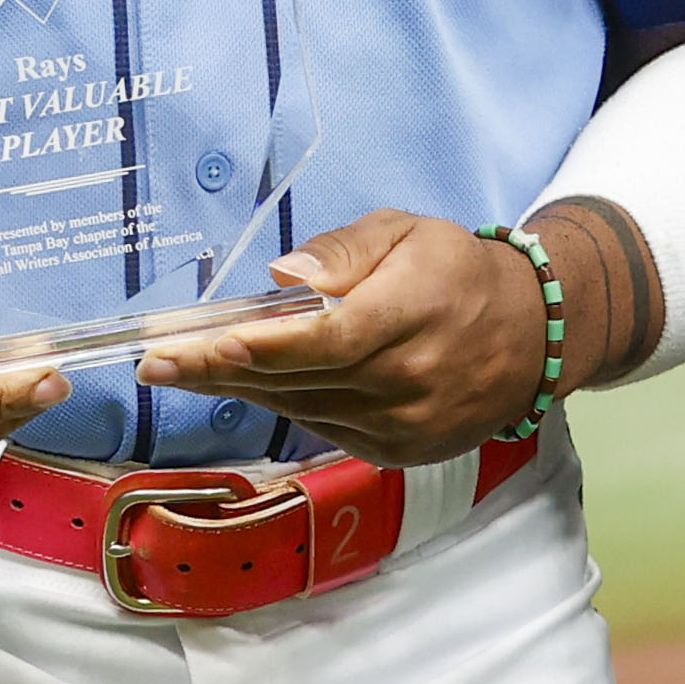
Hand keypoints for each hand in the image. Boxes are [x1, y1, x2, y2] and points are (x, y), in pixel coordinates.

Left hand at [134, 209, 551, 465]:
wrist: (529, 336)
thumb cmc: (456, 272)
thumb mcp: (408, 232)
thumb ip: (346, 249)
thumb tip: (288, 273)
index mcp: (415, 314)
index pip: (331, 339)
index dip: (268, 346)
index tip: (210, 343)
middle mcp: (410, 380)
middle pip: (302, 380)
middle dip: (221, 370)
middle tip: (156, 361)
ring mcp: (404, 425)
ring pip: (304, 408)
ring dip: (240, 390)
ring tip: (179, 370)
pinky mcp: (398, 451)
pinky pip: (323, 426)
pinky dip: (281, 404)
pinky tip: (243, 384)